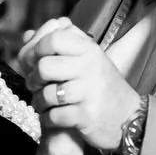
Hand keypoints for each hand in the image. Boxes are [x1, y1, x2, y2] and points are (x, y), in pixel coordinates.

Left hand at [18, 20, 139, 150]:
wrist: (129, 118)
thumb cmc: (102, 87)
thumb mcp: (86, 59)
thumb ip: (59, 45)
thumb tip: (26, 35)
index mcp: (89, 49)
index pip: (53, 39)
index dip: (37, 49)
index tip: (36, 61)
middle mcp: (90, 67)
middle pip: (44, 66)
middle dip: (33, 79)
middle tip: (36, 85)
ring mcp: (89, 92)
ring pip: (47, 94)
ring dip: (39, 102)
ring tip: (44, 103)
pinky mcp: (86, 115)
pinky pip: (54, 116)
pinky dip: (47, 119)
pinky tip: (52, 117)